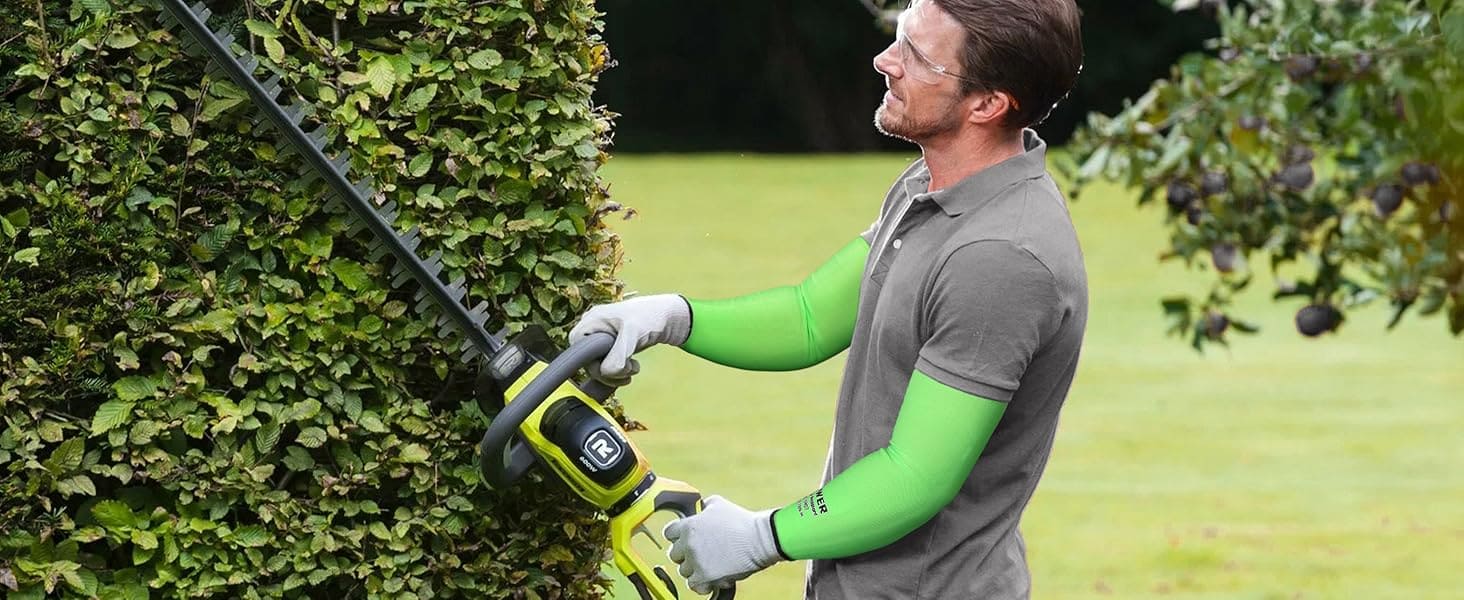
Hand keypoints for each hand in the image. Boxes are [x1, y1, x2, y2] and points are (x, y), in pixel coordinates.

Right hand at [567, 294, 690, 385]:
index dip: (594, 363)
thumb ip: (618, 354)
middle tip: (629, 370)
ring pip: (599, 366)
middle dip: (610, 371)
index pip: (578, 350)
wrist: (668, 317)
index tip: (614, 364)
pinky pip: (608, 365)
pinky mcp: (611, 346)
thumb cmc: (651, 316)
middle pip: (589, 362)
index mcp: (591, 320)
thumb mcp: (633, 334)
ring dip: (617, 373)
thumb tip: (606, 372)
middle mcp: (593, 328)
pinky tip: (633, 366)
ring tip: (634, 367)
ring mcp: (601, 338)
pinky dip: (620, 370)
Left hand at [663, 495, 781, 594]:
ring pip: (684, 571)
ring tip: (710, 564)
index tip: (684, 539)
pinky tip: (711, 577)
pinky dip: (701, 583)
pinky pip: (693, 585)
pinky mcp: (705, 577)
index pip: (668, 533)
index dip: (677, 536)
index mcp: (689, 526)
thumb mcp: (718, 504)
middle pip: (674, 554)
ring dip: (695, 569)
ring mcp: (696, 562)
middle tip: (700, 553)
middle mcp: (689, 544)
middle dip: (685, 554)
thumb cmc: (742, 522)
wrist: (759, 540)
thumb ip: (703, 507)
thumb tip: (699, 509)